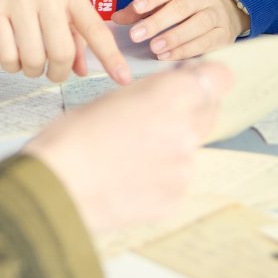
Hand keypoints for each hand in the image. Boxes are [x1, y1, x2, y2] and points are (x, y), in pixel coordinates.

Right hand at [0, 0, 130, 84]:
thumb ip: (74, 34)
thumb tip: (81, 71)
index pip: (95, 29)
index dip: (111, 57)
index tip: (123, 78)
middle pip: (62, 52)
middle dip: (59, 72)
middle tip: (54, 71)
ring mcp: (18, 2)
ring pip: (33, 58)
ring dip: (33, 71)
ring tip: (30, 62)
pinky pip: (6, 56)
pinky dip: (12, 66)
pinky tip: (13, 56)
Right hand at [25, 62, 231, 235]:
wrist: (59, 187)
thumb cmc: (74, 137)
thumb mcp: (114, 97)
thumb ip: (153, 92)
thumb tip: (172, 88)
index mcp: (173, 96)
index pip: (218, 78)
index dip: (204, 78)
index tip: (189, 81)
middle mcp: (187, 130)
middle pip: (207, 113)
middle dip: (188, 111)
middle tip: (152, 119)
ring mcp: (184, 168)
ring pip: (188, 149)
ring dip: (169, 148)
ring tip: (128, 155)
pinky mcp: (174, 199)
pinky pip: (175, 180)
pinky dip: (158, 177)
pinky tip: (128, 178)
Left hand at [112, 0, 247, 59]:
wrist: (229, 10)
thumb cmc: (188, 5)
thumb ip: (142, 9)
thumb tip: (117, 18)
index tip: (136, 8)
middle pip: (181, 7)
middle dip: (157, 22)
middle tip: (136, 35)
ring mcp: (217, 15)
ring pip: (196, 25)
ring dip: (173, 37)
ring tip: (153, 48)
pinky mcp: (224, 35)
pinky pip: (205, 43)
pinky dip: (185, 51)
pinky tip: (167, 56)